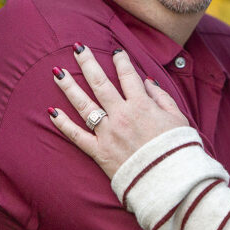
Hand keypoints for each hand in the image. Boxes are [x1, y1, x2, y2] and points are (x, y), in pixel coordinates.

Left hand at [49, 44, 188, 177]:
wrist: (169, 180)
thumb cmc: (177, 149)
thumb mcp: (178, 118)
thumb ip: (162, 98)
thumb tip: (148, 82)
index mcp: (141, 105)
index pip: (127, 76)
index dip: (121, 61)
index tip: (116, 51)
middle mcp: (121, 115)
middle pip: (99, 83)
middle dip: (87, 63)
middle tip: (78, 48)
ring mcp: (107, 134)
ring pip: (83, 105)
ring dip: (69, 87)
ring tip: (57, 73)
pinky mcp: (99, 152)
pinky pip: (76, 136)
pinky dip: (63, 124)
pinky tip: (52, 111)